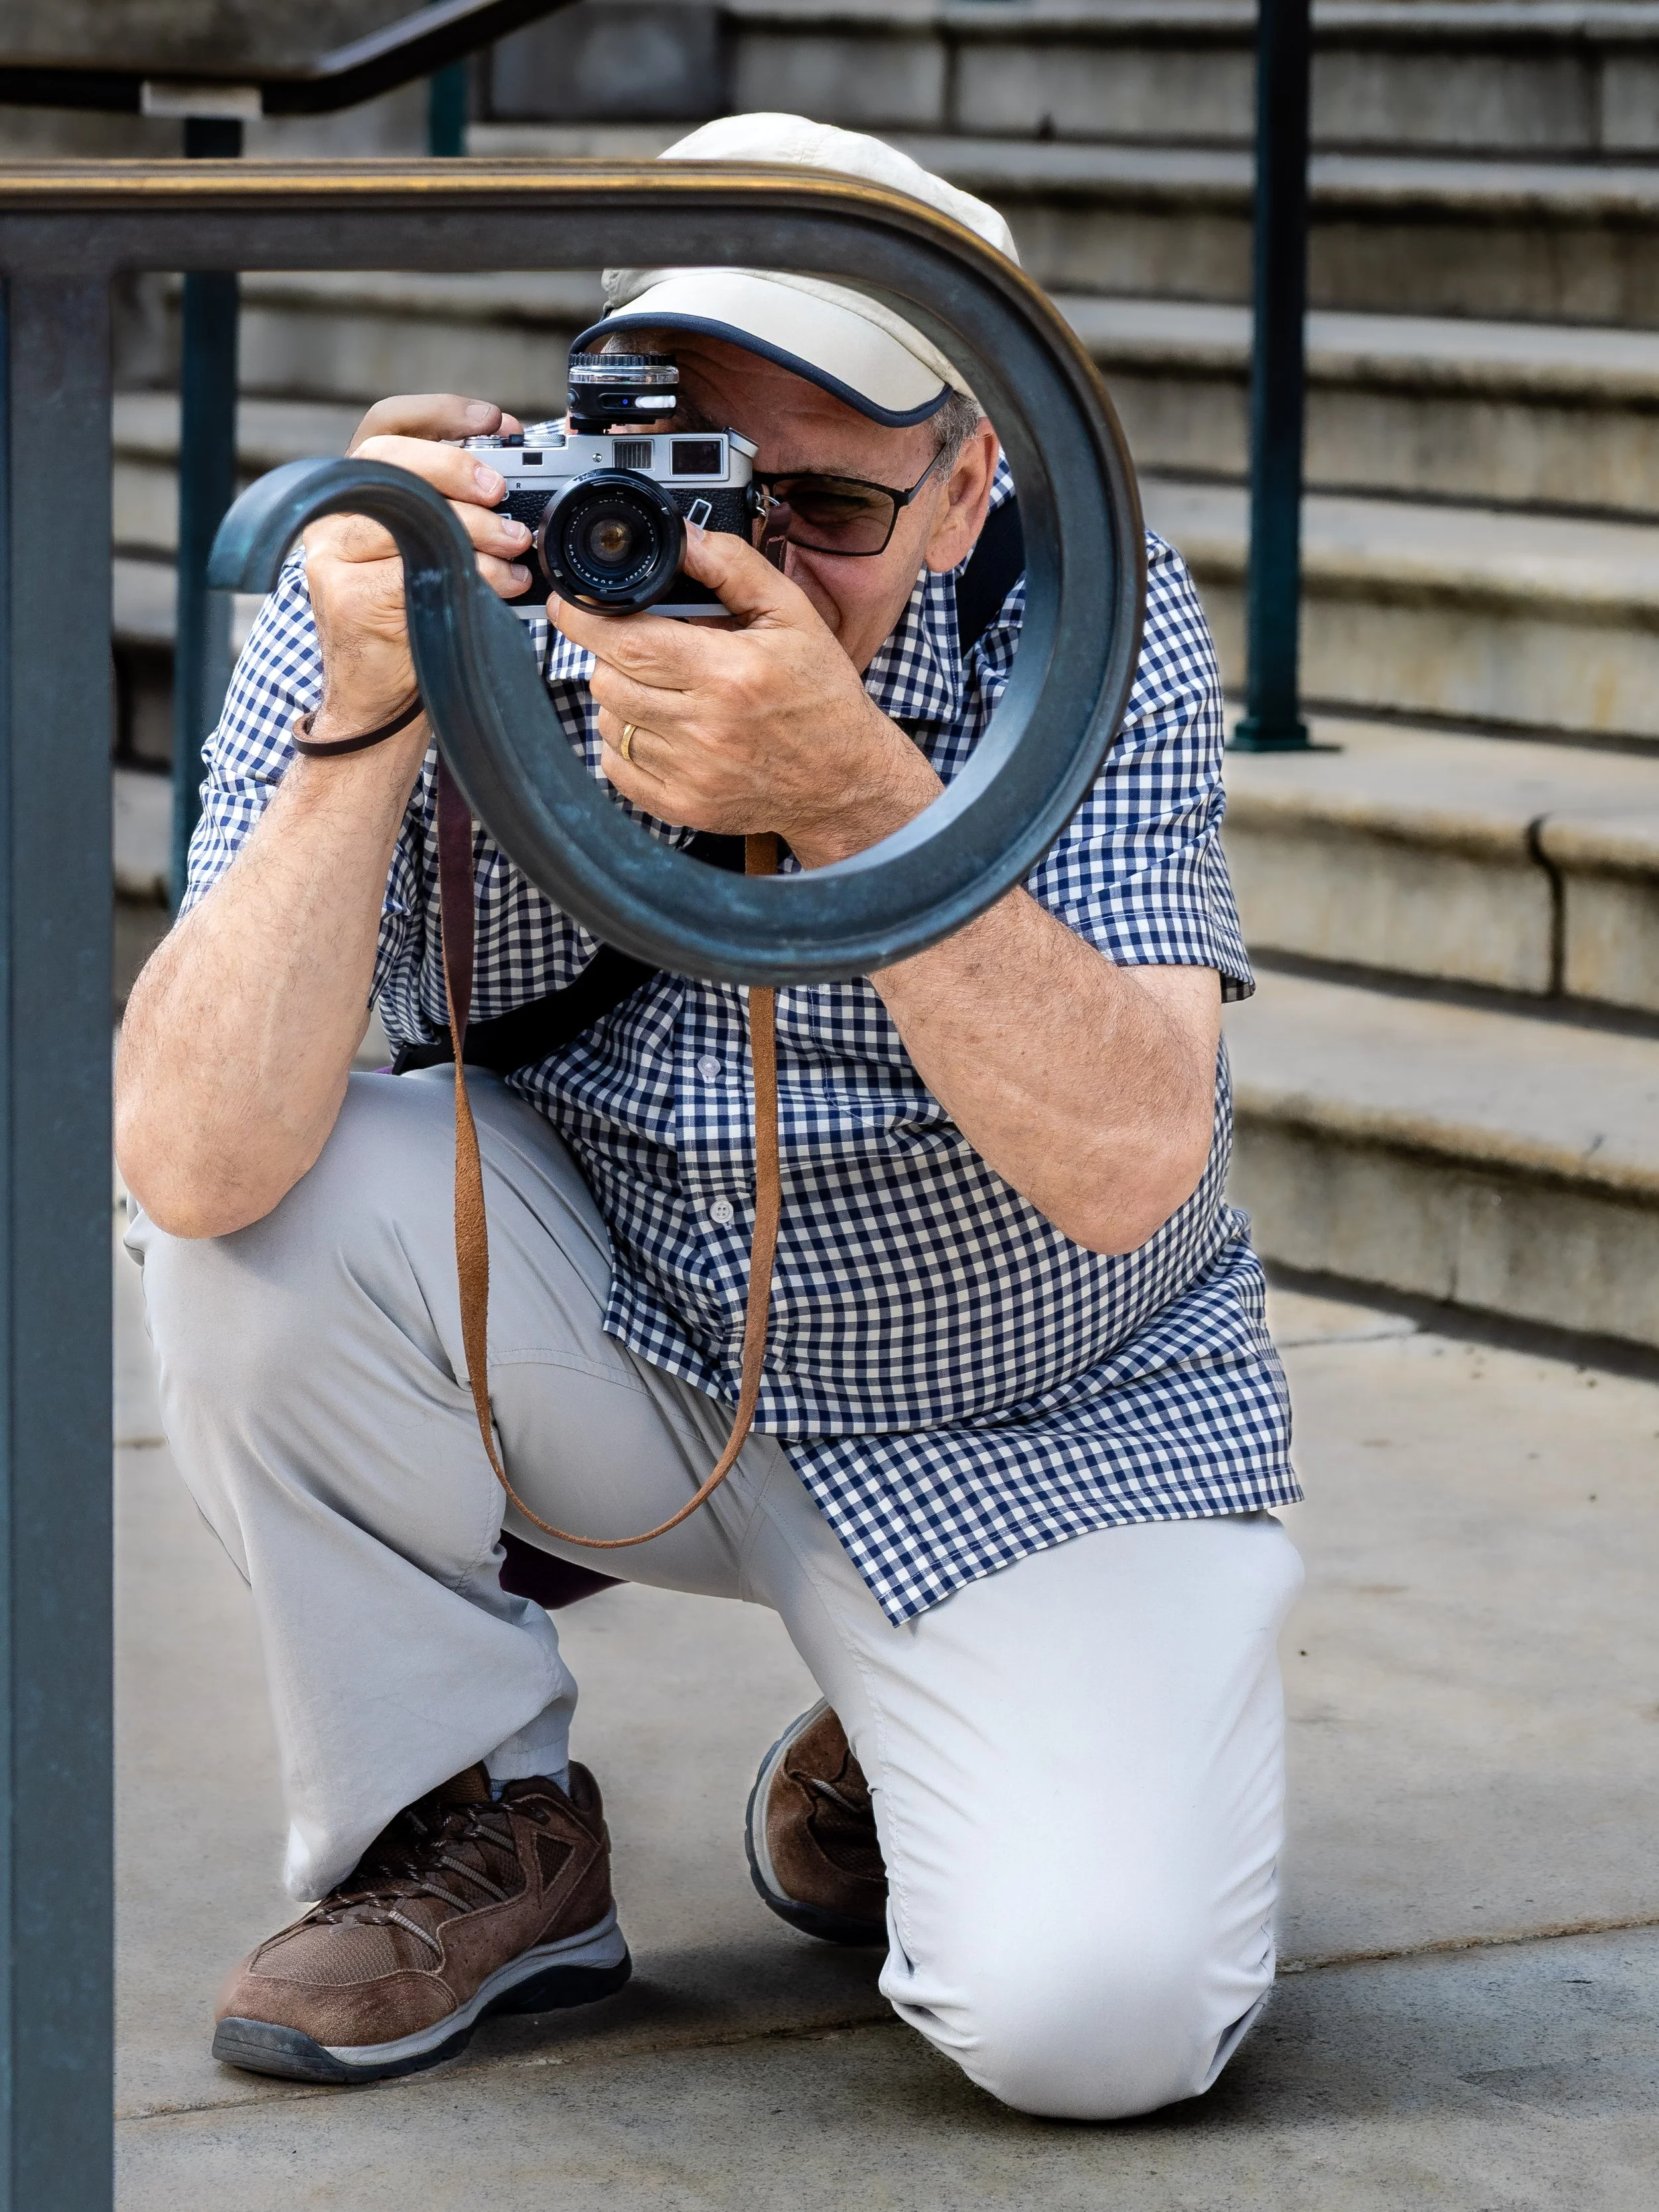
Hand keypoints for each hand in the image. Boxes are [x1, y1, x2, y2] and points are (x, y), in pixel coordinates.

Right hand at [301, 394, 531, 738]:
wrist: (376, 702)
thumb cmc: (412, 622)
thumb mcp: (431, 552)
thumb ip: (453, 510)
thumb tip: (516, 480)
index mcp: (355, 493)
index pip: (384, 425)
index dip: (439, 413)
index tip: (494, 420)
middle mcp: (334, 519)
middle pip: (389, 460)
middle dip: (454, 466)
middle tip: (501, 489)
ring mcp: (333, 559)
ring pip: (409, 517)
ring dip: (475, 527)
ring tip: (516, 543)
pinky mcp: (350, 599)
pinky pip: (418, 570)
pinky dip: (473, 574)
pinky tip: (505, 585)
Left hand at [553, 525, 941, 864]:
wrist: (845, 781)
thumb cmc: (821, 695)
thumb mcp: (792, 615)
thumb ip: (733, 568)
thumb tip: (682, 536)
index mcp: (729, 673)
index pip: (626, 641)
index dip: (585, 618)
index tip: (572, 604)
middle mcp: (704, 728)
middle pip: (607, 679)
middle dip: (611, 654)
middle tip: (644, 646)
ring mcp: (689, 773)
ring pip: (608, 721)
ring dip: (622, 698)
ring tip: (665, 689)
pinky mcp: (682, 806)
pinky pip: (616, 766)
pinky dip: (626, 743)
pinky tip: (663, 728)